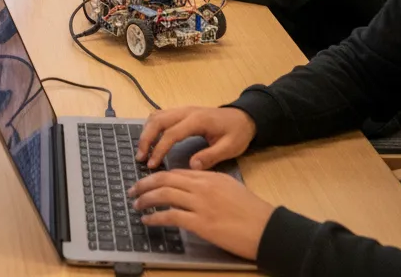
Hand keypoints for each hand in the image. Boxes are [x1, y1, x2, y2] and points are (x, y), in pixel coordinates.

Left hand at [130, 170, 273, 260]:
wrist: (267, 228)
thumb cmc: (252, 211)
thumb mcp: (229, 187)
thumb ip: (209, 183)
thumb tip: (191, 185)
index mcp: (208, 176)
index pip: (175, 172)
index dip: (157, 177)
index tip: (146, 181)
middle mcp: (201, 186)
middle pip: (165, 179)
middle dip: (145, 184)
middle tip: (132, 190)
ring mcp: (201, 204)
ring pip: (164, 194)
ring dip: (146, 198)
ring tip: (136, 204)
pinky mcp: (202, 223)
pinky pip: (171, 216)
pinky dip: (156, 217)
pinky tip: (148, 220)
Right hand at [136, 106, 256, 169]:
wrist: (243, 117)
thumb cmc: (237, 133)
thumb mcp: (230, 147)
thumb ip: (211, 156)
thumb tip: (191, 166)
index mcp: (197, 120)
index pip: (171, 133)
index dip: (159, 149)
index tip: (152, 165)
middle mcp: (186, 111)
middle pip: (158, 120)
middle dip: (146, 139)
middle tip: (140, 157)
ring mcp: (182, 110)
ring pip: (156, 116)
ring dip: (146, 132)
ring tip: (142, 151)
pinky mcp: (181, 112)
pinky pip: (160, 115)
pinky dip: (151, 127)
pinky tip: (150, 140)